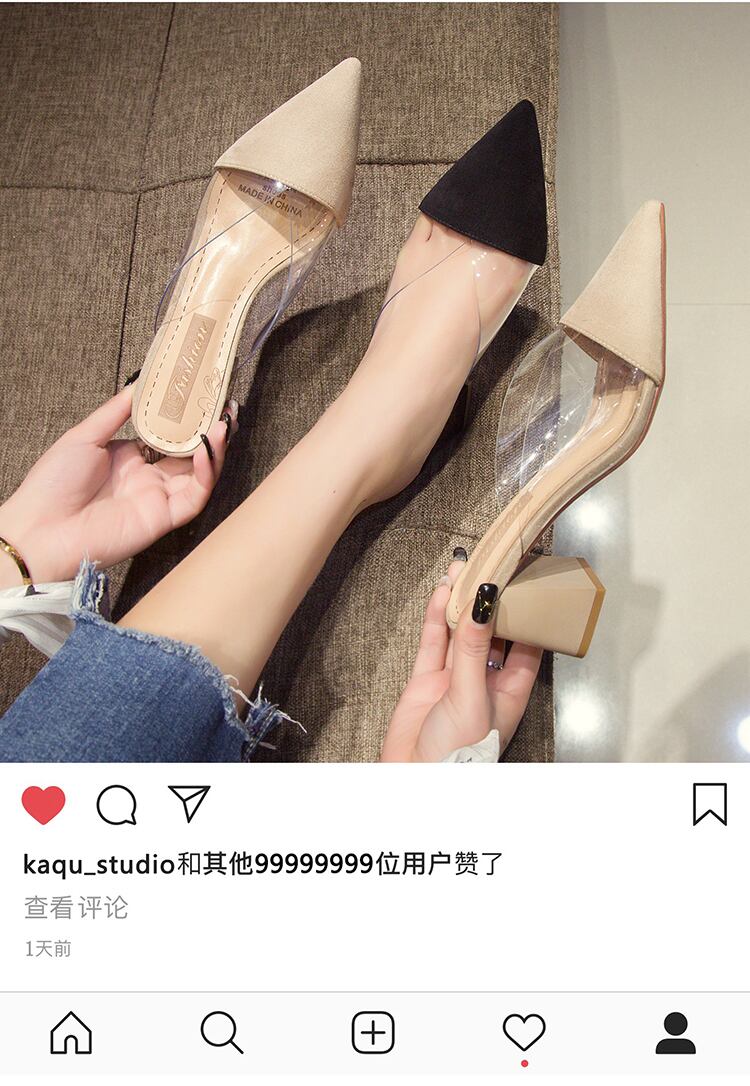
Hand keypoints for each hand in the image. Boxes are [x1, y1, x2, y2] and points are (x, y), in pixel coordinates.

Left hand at [0, 386, 237, 586]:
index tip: (203, 395)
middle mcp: (148, 477)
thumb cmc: (53, 484)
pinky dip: (205, 475)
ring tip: (223, 424)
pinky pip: (194, 497)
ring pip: (200, 474)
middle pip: (191, 453)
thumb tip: (139, 384)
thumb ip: (116, 411)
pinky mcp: (163, 518)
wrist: (41, 529)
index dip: (189, 417)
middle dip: (211, 431)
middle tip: (226, 408)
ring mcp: (157, 498)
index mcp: (130, 458)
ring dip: (215, 449)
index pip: (169, 434)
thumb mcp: (85, 436)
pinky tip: (205, 452)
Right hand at [381, 558, 541, 761]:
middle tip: (491, 564)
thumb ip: (474, 648)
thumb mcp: (471, 696)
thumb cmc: (459, 755)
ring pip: (460, 632)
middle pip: (493, 632)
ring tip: (463, 567)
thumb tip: (486, 604)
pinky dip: (435, 617)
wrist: (415, 780)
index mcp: (512, 692)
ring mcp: (454, 680)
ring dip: (461, 602)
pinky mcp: (426, 681)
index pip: (528, 643)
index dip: (529, 612)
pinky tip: (440, 593)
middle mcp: (486, 682)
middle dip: (492, 600)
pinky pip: (433, 642)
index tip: (530, 580)